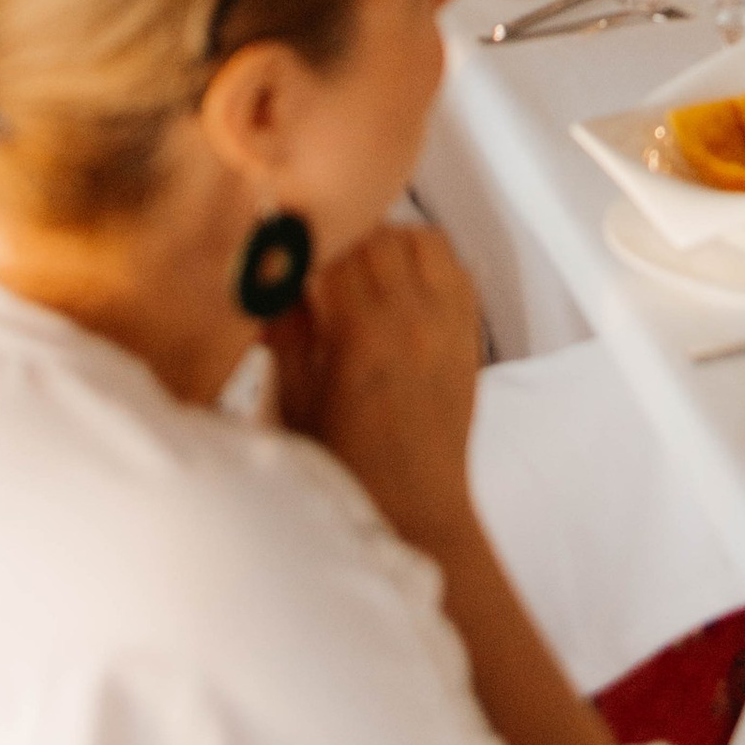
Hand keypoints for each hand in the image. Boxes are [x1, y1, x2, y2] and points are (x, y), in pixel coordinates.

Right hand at [270, 221, 481, 549]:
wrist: (413, 511)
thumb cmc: (344, 470)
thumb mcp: (294, 405)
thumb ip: (284, 333)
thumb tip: (274, 282)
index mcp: (362, 331)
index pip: (332, 247)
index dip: (301, 248)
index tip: (282, 258)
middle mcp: (413, 316)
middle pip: (374, 233)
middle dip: (339, 243)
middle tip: (314, 270)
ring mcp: (449, 322)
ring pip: (418, 239)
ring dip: (384, 244)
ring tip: (357, 276)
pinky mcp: (469, 333)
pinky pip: (454, 267)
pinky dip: (424, 263)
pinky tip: (397, 289)